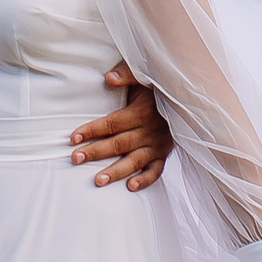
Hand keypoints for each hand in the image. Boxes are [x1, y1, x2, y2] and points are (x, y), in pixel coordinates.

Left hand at [67, 64, 174, 190]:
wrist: (188, 100)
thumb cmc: (159, 88)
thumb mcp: (145, 76)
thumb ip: (126, 74)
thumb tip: (108, 78)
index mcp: (141, 112)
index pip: (111, 124)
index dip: (91, 130)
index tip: (73, 137)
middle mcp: (148, 131)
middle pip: (117, 144)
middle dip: (95, 152)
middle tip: (75, 158)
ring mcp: (157, 145)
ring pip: (133, 161)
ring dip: (115, 171)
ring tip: (98, 180)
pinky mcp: (164, 154)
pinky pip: (156, 171)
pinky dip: (144, 179)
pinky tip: (130, 186)